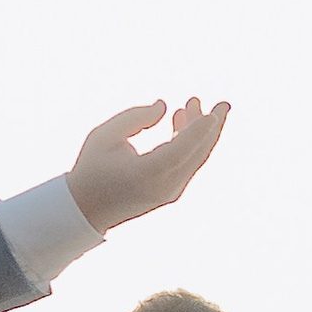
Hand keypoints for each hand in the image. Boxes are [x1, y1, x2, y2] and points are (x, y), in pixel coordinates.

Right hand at [66, 95, 230, 231]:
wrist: (87, 208)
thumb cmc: (92, 168)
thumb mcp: (104, 136)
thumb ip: (135, 118)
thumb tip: (164, 106)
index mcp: (147, 174)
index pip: (180, 150)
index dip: (198, 130)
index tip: (213, 113)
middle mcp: (165, 186)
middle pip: (198, 154)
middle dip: (212, 127)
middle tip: (223, 103)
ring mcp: (172, 192)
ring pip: (195, 158)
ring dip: (199, 131)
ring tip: (194, 103)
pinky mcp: (172, 192)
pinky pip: (188, 164)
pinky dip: (190, 142)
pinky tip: (181, 120)